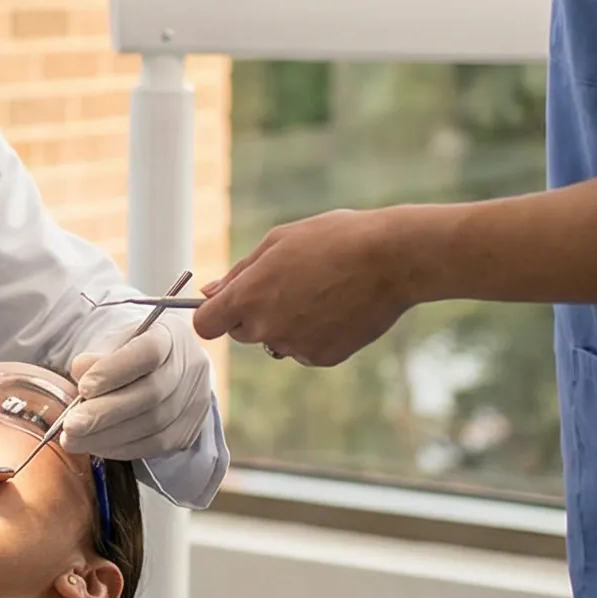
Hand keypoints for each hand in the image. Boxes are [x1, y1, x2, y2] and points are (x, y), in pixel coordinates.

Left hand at [57, 313, 214, 459]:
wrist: (165, 371)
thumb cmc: (133, 353)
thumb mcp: (114, 343)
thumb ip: (97, 356)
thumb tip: (80, 371)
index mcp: (172, 336)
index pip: (148, 352)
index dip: (115, 370)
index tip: (83, 387)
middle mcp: (190, 367)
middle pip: (151, 394)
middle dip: (105, 413)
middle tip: (70, 425)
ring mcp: (194, 402)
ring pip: (152, 425)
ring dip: (107, 436)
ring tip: (74, 439)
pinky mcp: (188, 431)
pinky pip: (154, 445)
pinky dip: (121, 448)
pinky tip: (96, 445)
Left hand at [192, 207, 422, 366]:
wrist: (391, 259)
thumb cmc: (333, 239)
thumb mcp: (278, 242)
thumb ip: (239, 272)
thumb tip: (209, 291)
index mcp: (248, 296)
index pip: (205, 324)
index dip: (213, 312)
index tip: (226, 303)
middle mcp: (266, 328)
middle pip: (241, 332)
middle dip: (254, 312)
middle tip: (289, 283)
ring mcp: (295, 347)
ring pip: (276, 340)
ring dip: (286, 323)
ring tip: (320, 290)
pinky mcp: (323, 358)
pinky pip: (305, 349)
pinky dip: (314, 334)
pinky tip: (337, 307)